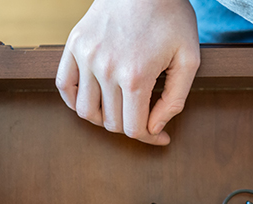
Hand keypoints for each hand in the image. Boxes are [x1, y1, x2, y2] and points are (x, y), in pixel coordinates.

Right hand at [56, 0, 199, 144]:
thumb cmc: (171, 18)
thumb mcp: (188, 59)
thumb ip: (175, 99)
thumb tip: (155, 128)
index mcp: (136, 76)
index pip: (133, 128)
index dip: (149, 137)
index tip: (161, 136)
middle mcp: (106, 69)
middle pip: (111, 122)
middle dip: (132, 127)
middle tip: (147, 119)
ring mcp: (86, 56)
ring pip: (85, 111)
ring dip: (104, 119)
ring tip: (122, 111)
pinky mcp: (74, 45)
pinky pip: (64, 85)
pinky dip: (76, 100)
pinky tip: (95, 100)